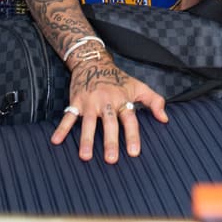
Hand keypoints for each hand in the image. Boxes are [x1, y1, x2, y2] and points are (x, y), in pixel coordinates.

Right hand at [53, 55, 167, 163]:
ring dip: (86, 139)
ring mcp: (90, 102)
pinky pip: (68, 116)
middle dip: (110, 140)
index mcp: (122, 100)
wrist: (93, 61)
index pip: (129, 119)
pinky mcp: (76, 101)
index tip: (134, 153)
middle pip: (109, 123)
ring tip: (85, 156)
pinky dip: (61, 129)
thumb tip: (165, 119)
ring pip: (88, 122)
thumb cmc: (118, 79)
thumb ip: (155, 101)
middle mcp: (107, 102)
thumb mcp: (138, 86)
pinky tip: (56, 141)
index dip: (132, 135)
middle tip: (111, 159)